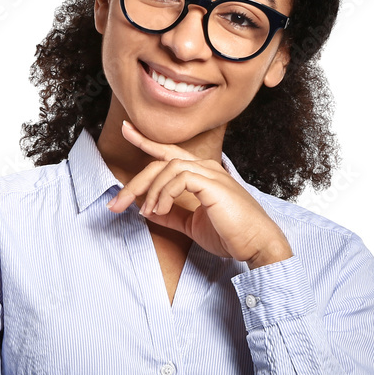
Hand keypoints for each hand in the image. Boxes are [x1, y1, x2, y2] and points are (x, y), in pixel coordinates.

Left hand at [106, 120, 292, 267]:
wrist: (256, 244)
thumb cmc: (230, 234)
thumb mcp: (192, 224)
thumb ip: (171, 214)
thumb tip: (148, 209)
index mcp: (203, 174)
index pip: (170, 153)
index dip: (147, 141)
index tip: (127, 130)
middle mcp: (206, 168)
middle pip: (161, 161)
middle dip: (136, 182)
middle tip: (116, 203)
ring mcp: (211, 173)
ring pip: (167, 168)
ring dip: (150, 192)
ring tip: (147, 212)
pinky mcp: (213, 183)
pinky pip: (179, 178)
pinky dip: (164, 194)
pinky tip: (161, 210)